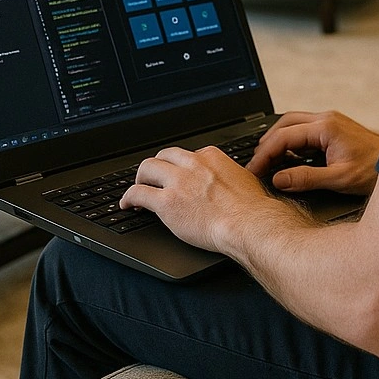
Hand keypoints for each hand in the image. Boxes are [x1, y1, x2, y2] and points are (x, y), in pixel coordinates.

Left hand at [120, 145, 282, 252]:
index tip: (177, 175)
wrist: (248, 224)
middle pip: (164, 156)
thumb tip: (227, 181)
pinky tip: (126, 204)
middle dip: (156, 167)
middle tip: (152, 179)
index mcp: (211, 157)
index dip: (178, 167)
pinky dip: (128, 197)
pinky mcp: (167, 202)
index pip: (186, 154)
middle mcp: (192, 164)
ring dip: (140, 178)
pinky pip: (138, 193)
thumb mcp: (243, 179)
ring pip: (147, 168)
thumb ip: (228, 175)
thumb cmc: (251, 209)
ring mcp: (178, 181)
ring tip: (138, 189)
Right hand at [246, 111, 378, 195]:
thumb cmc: (374, 170)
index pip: (284, 136)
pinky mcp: (333, 128)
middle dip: (266, 143)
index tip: (253, 170)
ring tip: (265, 161)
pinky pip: (304, 130)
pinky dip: (290, 142)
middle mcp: (326, 119)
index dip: (265, 154)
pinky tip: (286, 158)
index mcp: (326, 127)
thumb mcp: (339, 179)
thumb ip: (307, 178)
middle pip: (284, 124)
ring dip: (277, 141)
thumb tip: (279, 179)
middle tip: (255, 164)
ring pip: (293, 124)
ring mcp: (330, 121)